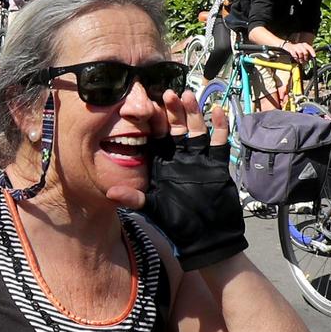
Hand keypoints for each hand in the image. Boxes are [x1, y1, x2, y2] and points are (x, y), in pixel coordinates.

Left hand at [132, 92, 247, 270]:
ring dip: (193, 113)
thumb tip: (110, 193)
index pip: (154, 138)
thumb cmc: (178, 224)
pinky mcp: (216, 164)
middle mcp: (178, 157)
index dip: (151, 122)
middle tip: (167, 93)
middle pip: (175, 128)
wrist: (208, 237)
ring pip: (196, 130)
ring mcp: (198, 159)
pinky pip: (219, 142)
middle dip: (172, 111)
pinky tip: (217, 111)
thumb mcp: (154, 210)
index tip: (146, 105)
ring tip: (188, 96)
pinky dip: (220, 127)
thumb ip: (134, 199)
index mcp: (161, 164)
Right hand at [287, 41, 315, 65]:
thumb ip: (307, 52)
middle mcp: (300, 45)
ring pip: (300, 53)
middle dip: (306, 57)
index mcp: (305, 44)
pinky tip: (297, 60)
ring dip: (301, 58)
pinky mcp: (291, 50)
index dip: (312, 52)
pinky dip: (296, 58)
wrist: (288, 46)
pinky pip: (295, 55)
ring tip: (301, 61)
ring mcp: (296, 47)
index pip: (310, 48)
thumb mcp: (303, 49)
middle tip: (306, 61)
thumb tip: (311, 58)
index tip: (314, 56)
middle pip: (305, 52)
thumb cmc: (297, 49)